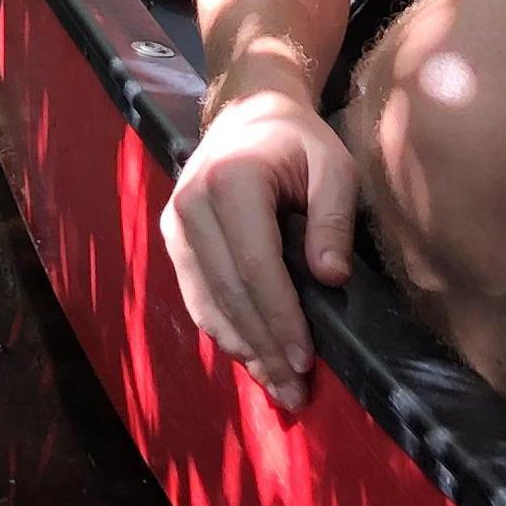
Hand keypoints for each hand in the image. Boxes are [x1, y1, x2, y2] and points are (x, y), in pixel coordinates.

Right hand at [159, 66, 359, 408]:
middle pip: (228, 292)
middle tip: (295, 392)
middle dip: (263, 347)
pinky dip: (224, 332)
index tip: (306, 359)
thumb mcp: (333, 165)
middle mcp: (191, 204)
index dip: (280, 317)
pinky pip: (196, 296)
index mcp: (230, 180)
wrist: (248, 113)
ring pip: (206, 302)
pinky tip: (252, 358)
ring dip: (242, 350)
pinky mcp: (172, 239)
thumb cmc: (298, 141)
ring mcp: (174, 224)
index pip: (255, 264)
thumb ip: (333, 216)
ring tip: (277, 388)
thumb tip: (330, 279)